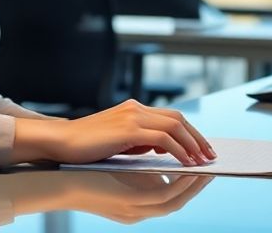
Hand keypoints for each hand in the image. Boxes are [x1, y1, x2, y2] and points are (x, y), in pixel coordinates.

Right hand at [12, 99, 216, 166]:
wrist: (61, 142)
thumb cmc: (86, 146)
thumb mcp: (119, 141)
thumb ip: (140, 140)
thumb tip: (163, 148)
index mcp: (134, 110)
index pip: (172, 117)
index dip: (191, 132)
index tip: (202, 148)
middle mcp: (136, 108)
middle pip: (179, 119)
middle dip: (198, 138)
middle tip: (210, 155)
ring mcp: (132, 116)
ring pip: (175, 126)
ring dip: (192, 144)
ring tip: (201, 161)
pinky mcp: (128, 129)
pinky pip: (163, 139)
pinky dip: (178, 150)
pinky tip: (185, 162)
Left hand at [60, 173, 213, 223]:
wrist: (59, 163)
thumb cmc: (85, 159)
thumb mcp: (118, 161)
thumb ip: (140, 158)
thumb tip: (164, 144)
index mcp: (133, 204)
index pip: (171, 198)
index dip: (191, 183)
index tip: (205, 163)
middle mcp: (135, 211)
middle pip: (177, 201)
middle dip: (199, 182)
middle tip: (213, 161)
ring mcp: (133, 209)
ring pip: (174, 202)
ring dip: (195, 184)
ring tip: (206, 163)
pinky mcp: (129, 203)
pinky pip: (163, 198)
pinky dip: (180, 185)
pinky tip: (186, 165)